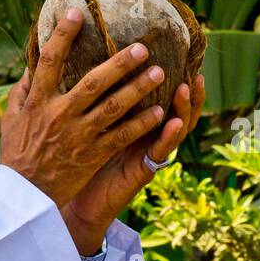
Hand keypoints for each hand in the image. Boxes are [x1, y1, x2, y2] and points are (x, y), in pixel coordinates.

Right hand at [0, 9, 172, 209]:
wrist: (24, 195)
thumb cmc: (16, 154)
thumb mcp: (11, 118)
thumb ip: (23, 90)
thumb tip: (32, 65)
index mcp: (38, 102)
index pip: (50, 62)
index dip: (62, 36)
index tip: (76, 14)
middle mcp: (60, 115)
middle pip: (94, 82)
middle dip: (120, 63)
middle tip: (142, 47)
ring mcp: (78, 135)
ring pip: (114, 107)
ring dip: (138, 89)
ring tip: (159, 73)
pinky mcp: (92, 155)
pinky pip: (121, 135)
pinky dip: (141, 123)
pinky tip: (159, 111)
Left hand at [60, 72, 205, 249]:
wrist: (71, 204)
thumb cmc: (73, 163)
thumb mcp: (82, 126)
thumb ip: (84, 101)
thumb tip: (66, 66)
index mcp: (132, 123)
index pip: (157, 97)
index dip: (169, 80)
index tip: (178, 57)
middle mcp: (144, 136)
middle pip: (174, 110)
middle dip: (187, 91)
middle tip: (193, 70)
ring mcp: (145, 153)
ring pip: (173, 129)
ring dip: (182, 108)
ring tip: (185, 88)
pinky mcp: (140, 171)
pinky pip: (158, 153)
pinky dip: (167, 137)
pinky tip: (173, 122)